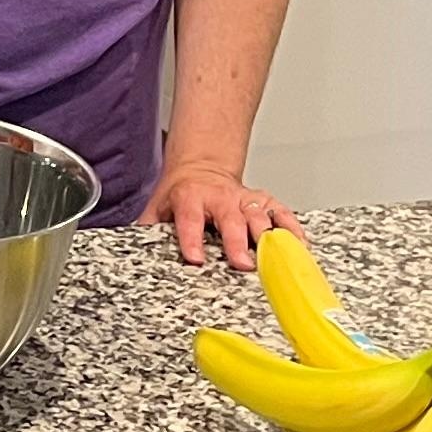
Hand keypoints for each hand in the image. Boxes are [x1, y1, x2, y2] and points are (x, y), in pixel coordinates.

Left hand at [147, 159, 290, 268]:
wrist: (201, 166)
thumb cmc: (180, 194)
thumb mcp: (157, 207)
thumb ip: (148, 228)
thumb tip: (132, 249)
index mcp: (189, 198)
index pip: (189, 219)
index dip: (191, 239)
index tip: (195, 259)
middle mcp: (219, 197)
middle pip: (230, 219)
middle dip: (237, 242)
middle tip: (243, 265)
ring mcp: (243, 198)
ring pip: (258, 215)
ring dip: (268, 237)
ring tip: (278, 258)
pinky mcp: (262, 201)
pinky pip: (280, 212)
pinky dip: (291, 227)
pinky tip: (299, 245)